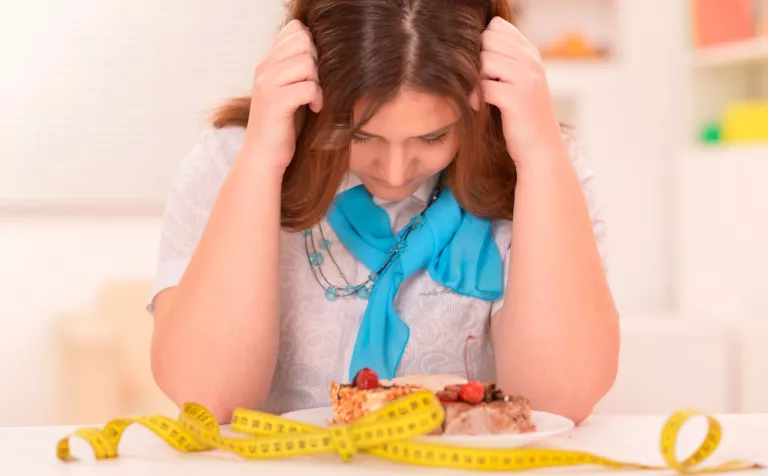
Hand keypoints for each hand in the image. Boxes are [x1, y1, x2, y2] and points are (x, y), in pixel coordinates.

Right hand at [242, 20, 322, 171]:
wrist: (264, 156)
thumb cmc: (283, 125)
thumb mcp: (288, 89)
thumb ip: (297, 67)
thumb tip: (323, 46)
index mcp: (267, 62)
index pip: (295, 30)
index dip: (311, 46)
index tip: (312, 71)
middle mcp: (264, 69)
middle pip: (304, 42)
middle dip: (317, 63)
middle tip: (315, 86)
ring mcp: (268, 84)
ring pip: (308, 63)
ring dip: (318, 82)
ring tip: (313, 98)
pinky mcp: (276, 102)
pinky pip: (309, 87)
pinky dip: (318, 98)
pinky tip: (314, 109)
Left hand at [480, 17, 563, 165]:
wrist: (541, 152)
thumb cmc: (524, 119)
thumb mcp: (520, 83)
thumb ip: (505, 62)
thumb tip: (475, 43)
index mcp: (531, 55)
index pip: (498, 26)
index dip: (482, 43)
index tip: (481, 67)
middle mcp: (531, 62)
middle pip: (488, 39)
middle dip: (476, 59)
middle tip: (476, 82)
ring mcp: (526, 79)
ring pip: (485, 60)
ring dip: (474, 78)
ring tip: (476, 94)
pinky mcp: (516, 98)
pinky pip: (483, 86)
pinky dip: (474, 98)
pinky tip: (476, 108)